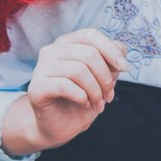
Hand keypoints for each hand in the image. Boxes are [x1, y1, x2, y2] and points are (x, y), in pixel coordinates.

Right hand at [2, 28, 127, 154]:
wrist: (61, 125)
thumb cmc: (84, 96)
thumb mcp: (103, 75)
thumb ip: (111, 58)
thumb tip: (120, 50)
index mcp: (66, 43)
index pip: (90, 35)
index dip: (111, 50)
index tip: (124, 68)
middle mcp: (50, 51)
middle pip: (88, 54)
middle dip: (105, 77)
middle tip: (108, 96)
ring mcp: (40, 68)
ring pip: (78, 70)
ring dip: (95, 91)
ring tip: (98, 104)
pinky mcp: (36, 87)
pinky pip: (65, 85)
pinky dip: (82, 97)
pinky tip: (84, 104)